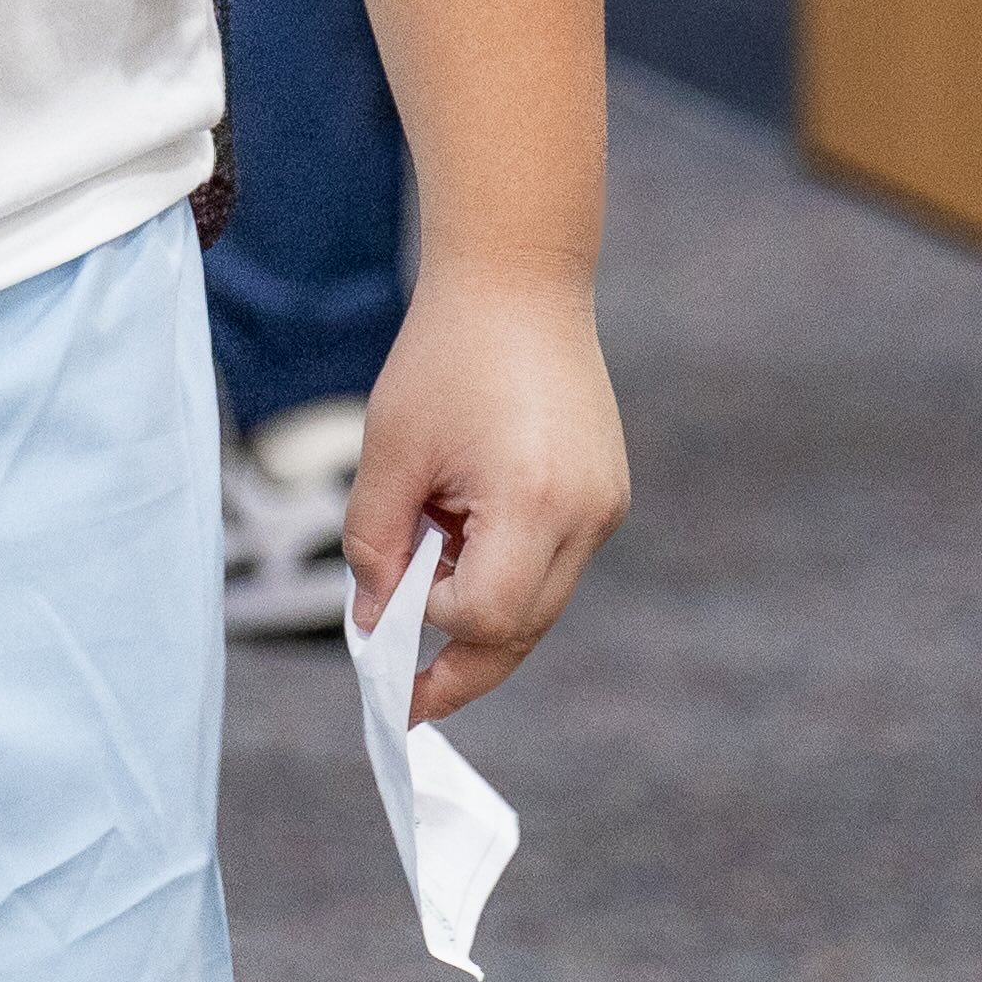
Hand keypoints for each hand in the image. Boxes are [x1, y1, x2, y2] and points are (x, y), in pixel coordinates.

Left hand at [346, 270, 626, 725]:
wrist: (518, 284)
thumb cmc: (443, 359)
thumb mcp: (390, 452)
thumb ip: (374, 544)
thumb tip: (374, 623)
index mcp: (535, 504)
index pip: (485, 615)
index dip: (427, 629)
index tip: (378, 631)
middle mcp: (587, 516)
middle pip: (524, 629)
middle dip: (462, 664)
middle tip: (408, 697)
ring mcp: (606, 508)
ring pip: (542, 603)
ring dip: (481, 612)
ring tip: (421, 587)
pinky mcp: (607, 495)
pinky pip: (554, 563)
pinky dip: (505, 572)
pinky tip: (458, 541)